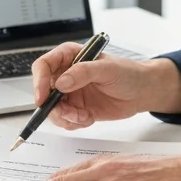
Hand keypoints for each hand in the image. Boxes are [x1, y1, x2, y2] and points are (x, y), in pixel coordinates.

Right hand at [31, 44, 180, 129]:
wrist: (142, 92)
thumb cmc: (129, 73)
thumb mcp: (108, 69)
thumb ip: (84, 72)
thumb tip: (61, 82)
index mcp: (70, 56)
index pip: (43, 66)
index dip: (39, 81)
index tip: (43, 98)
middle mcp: (66, 74)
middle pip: (44, 91)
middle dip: (53, 106)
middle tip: (70, 113)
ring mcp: (70, 93)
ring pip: (52, 109)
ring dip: (65, 117)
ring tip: (84, 117)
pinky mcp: (76, 108)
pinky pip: (64, 120)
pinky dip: (73, 123)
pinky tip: (88, 118)